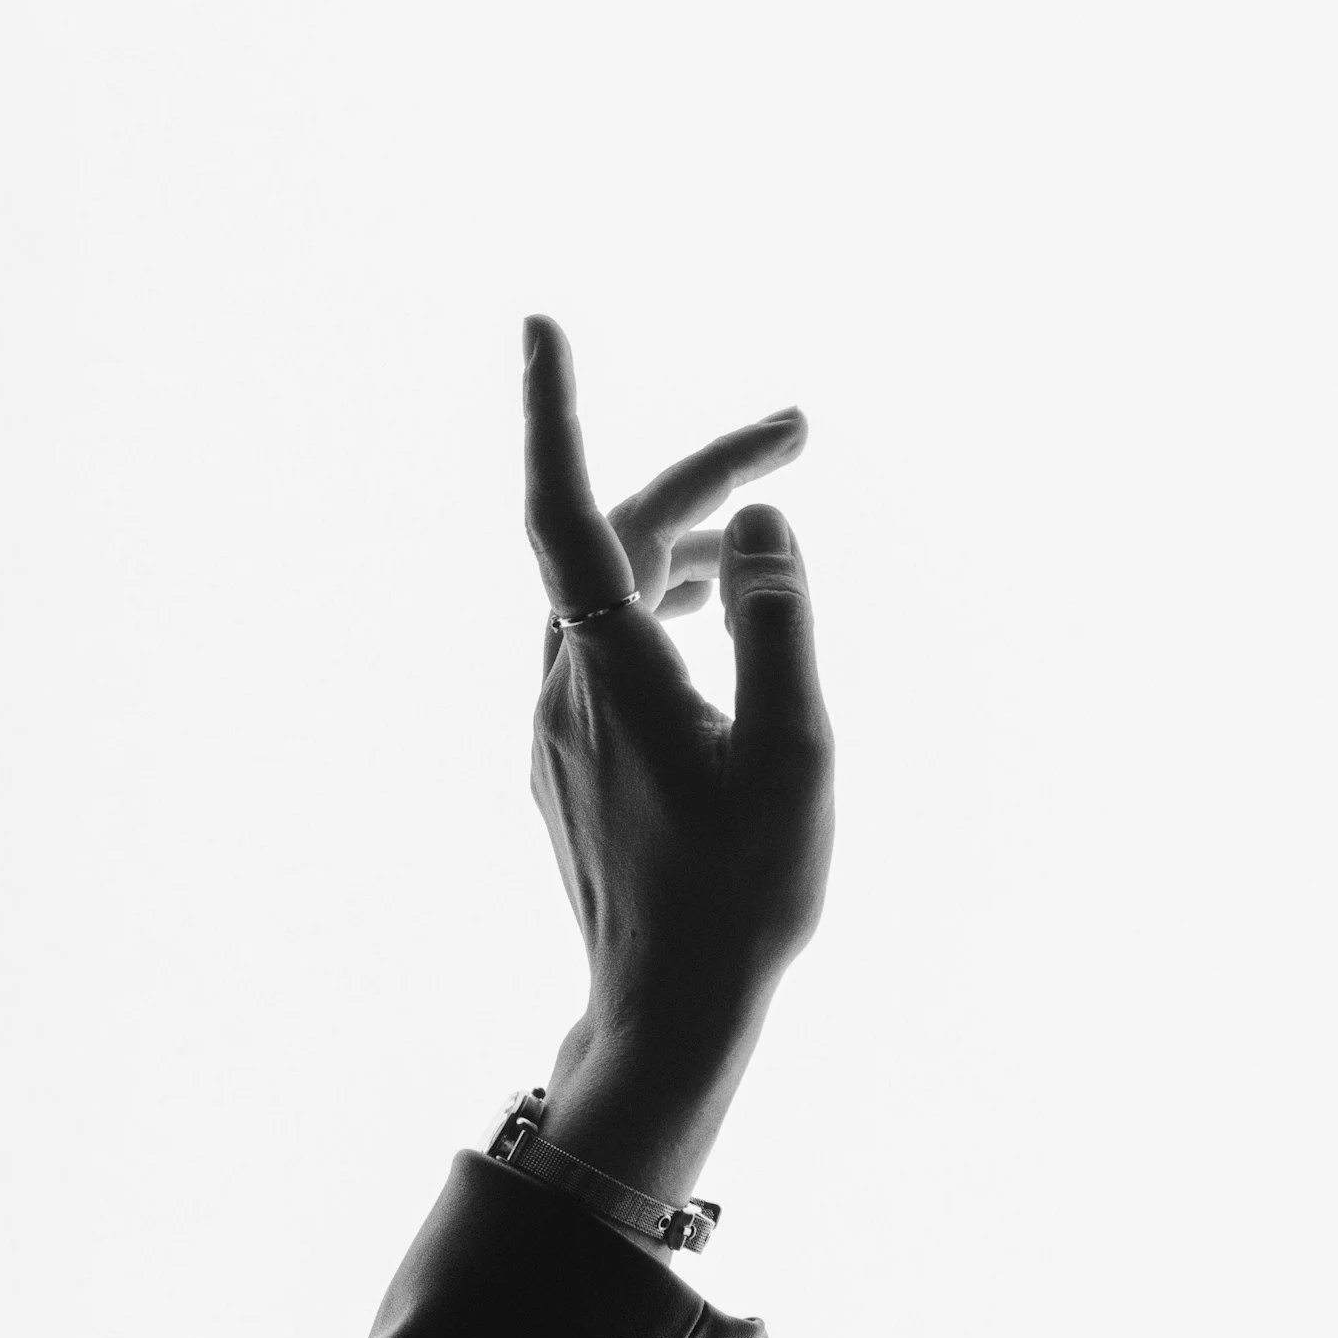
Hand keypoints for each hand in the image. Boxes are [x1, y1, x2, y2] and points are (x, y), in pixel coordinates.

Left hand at [521, 315, 834, 1210]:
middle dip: (698, 478)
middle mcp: (565, 689)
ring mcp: (557, 731)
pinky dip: (662, 611)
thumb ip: (778, 626)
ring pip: (606, 599)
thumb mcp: (792, 755)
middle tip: (795, 436)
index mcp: (612, 673)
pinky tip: (715, 637)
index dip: (552, 410)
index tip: (542, 323)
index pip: (567, 512)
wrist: (666, 1014)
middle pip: (613, 542)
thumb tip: (763, 522)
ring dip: (683, 548)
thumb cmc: (740, 895)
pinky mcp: (568, 768)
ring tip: (762, 542)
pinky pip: (603, 651)